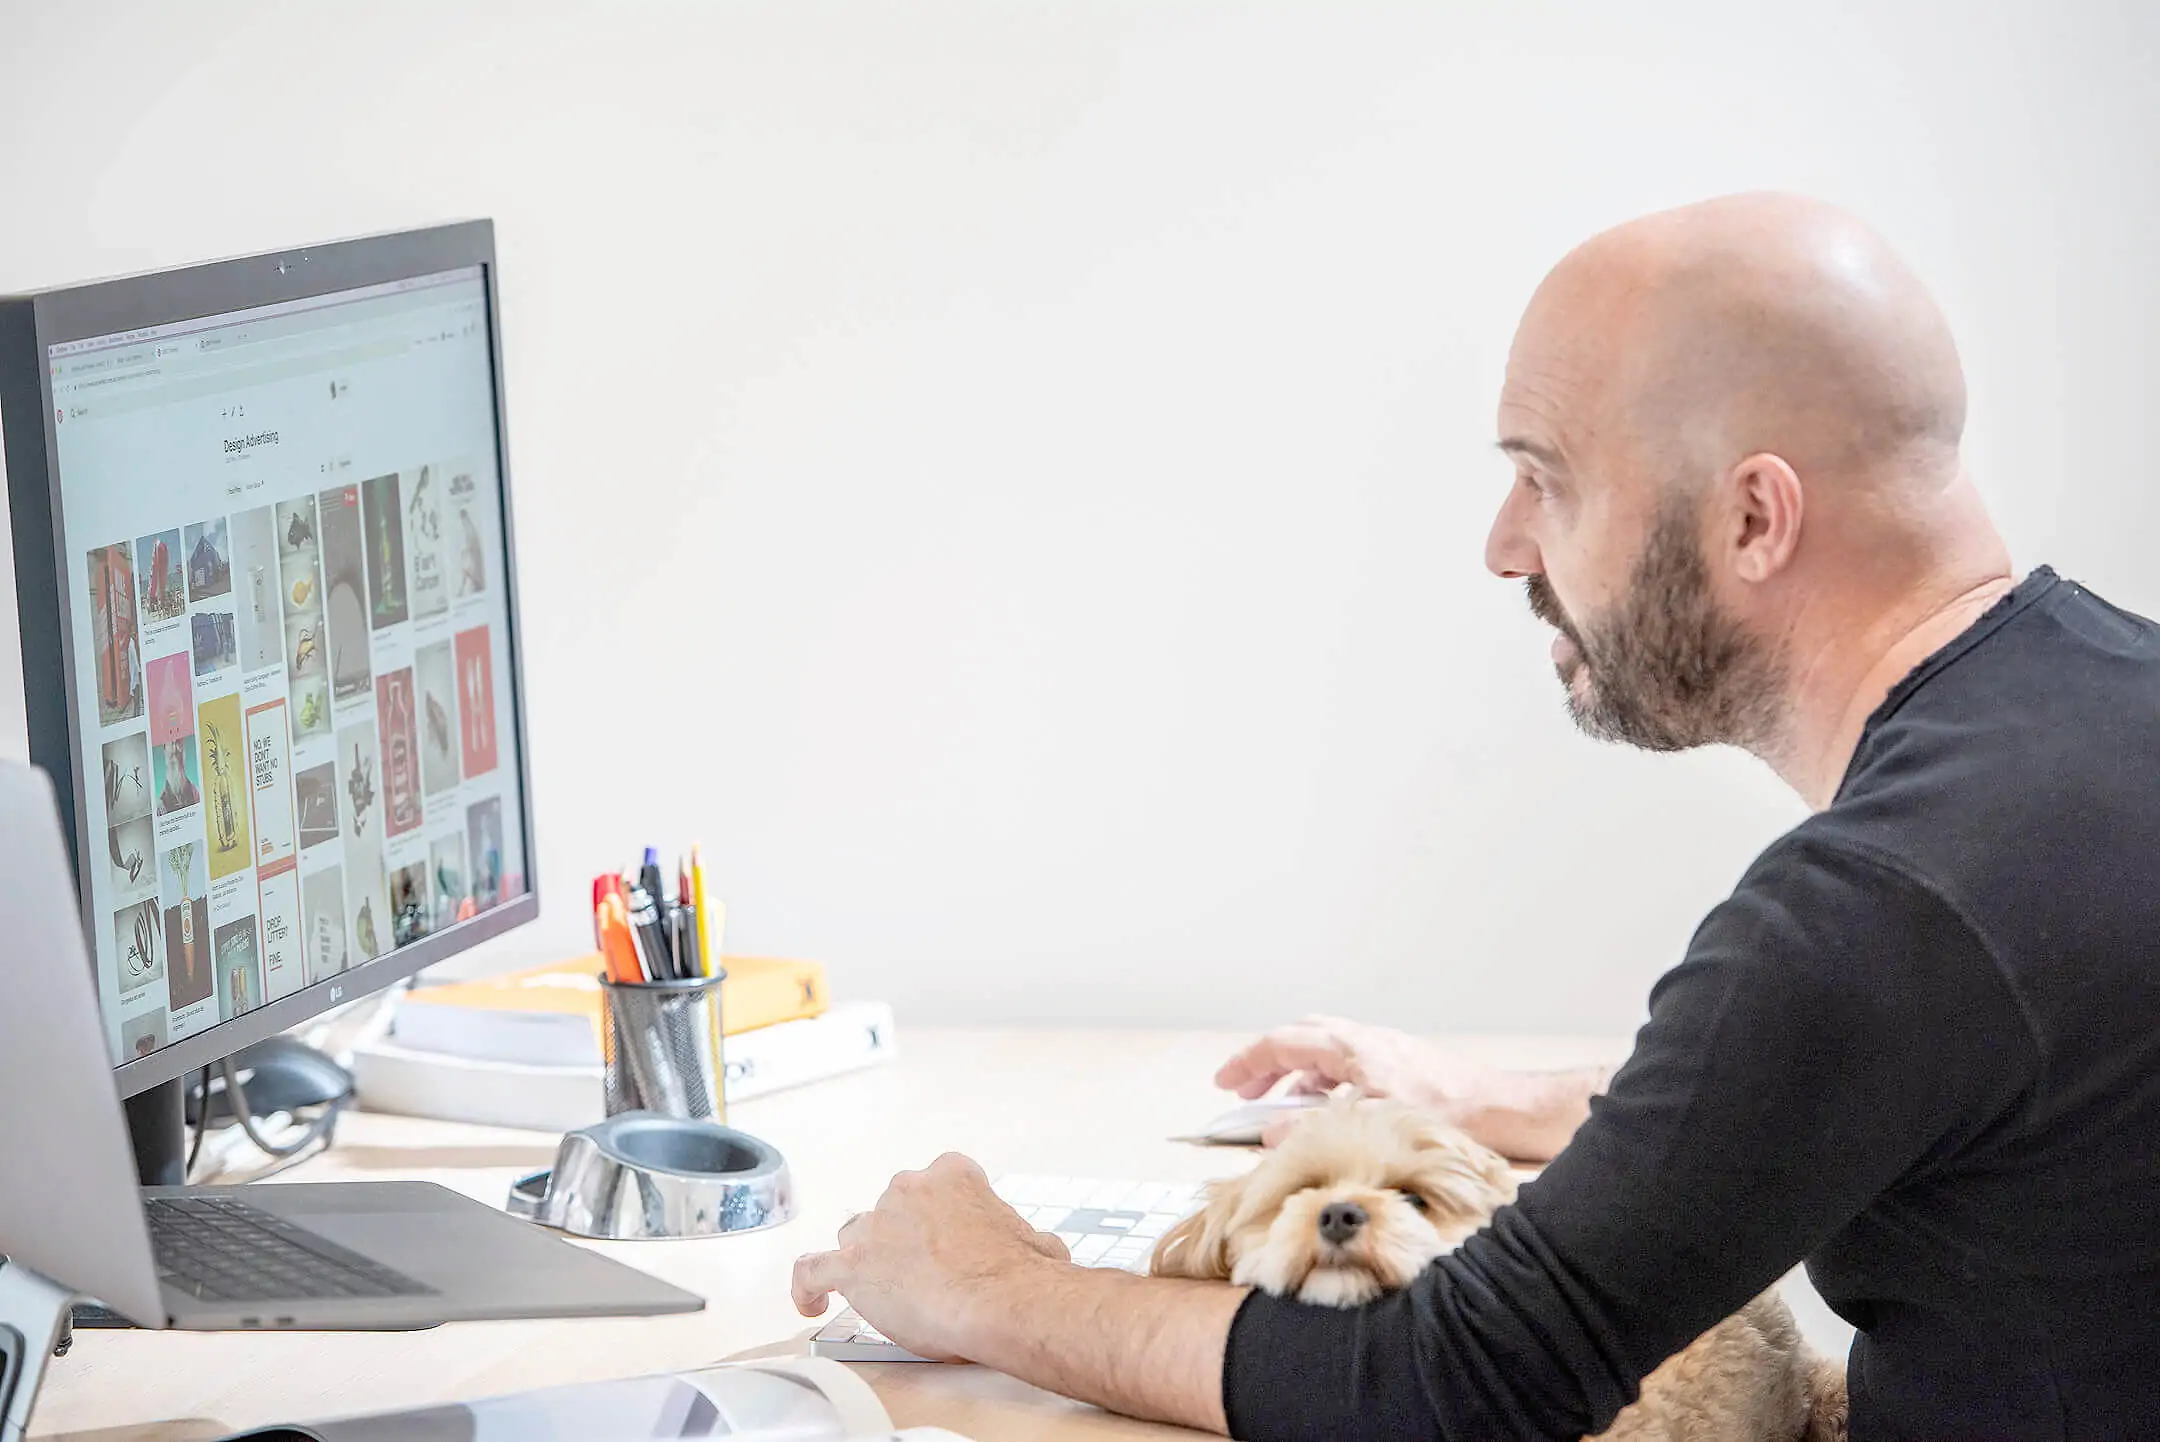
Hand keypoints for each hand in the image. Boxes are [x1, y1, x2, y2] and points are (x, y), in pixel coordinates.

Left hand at [792, 1152, 1070, 1360]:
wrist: (1000, 1301)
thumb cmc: (1023, 1274)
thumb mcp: (1037, 1241)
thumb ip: (1027, 1238)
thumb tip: (1044, 1251)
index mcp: (952, 1175)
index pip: (935, 1184)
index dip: (939, 1215)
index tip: (950, 1239)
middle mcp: (906, 1189)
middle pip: (892, 1209)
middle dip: (904, 1237)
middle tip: (928, 1275)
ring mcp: (875, 1226)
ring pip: (855, 1236)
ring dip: (867, 1258)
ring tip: (883, 1291)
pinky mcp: (852, 1266)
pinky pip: (812, 1271)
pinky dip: (808, 1287)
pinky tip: (812, 1303)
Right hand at [1214, 1015, 1506, 1144]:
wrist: (1498, 1107)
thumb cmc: (1444, 1114)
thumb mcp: (1368, 1126)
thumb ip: (1313, 1130)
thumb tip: (1271, 1133)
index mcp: (1351, 1048)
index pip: (1282, 1043)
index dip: (1247, 1063)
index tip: (1225, 1082)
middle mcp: (1364, 1040)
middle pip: (1300, 1037)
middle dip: (1268, 1062)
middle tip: (1248, 1091)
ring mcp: (1382, 1048)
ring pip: (1324, 1049)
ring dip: (1297, 1072)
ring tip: (1283, 1104)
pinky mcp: (1398, 1061)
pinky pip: (1346, 1061)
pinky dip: (1325, 1079)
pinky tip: (1329, 1108)